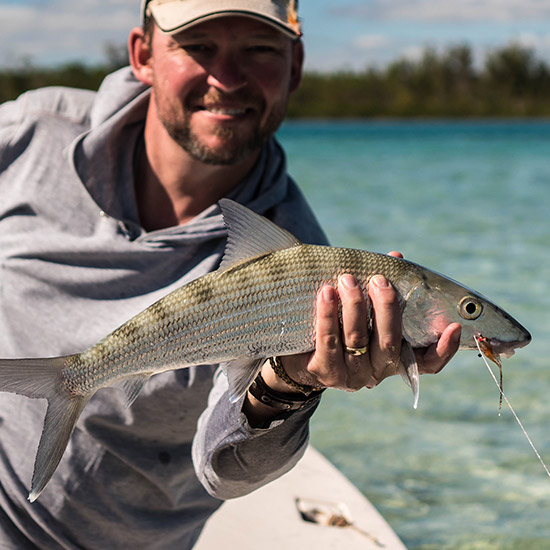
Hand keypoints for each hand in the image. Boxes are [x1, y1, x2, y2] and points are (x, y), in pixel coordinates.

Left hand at [277, 271, 460, 392]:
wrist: (298, 354)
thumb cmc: (339, 324)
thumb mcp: (363, 308)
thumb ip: (381, 288)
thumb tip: (396, 256)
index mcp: (393, 358)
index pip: (427, 363)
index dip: (443, 349)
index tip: (454, 326)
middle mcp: (376, 372)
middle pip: (388, 342)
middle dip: (385, 308)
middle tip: (379, 280)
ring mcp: (350, 375)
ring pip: (357, 340)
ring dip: (354, 306)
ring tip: (348, 279)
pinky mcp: (324, 372)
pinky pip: (328, 341)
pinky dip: (329, 315)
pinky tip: (326, 293)